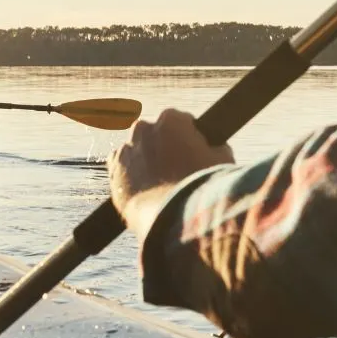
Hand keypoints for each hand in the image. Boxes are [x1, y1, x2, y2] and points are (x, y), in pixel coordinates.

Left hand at [108, 108, 233, 216]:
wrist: (172, 218)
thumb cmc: (201, 188)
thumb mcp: (223, 160)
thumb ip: (214, 145)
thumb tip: (212, 147)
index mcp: (172, 119)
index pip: (182, 122)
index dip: (190, 138)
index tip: (194, 153)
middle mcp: (144, 128)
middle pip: (157, 134)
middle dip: (166, 147)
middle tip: (178, 170)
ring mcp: (126, 148)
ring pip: (138, 149)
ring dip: (147, 159)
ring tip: (161, 183)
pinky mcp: (113, 169)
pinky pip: (122, 165)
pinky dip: (130, 173)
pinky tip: (143, 187)